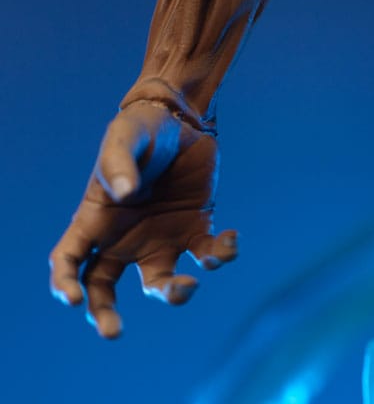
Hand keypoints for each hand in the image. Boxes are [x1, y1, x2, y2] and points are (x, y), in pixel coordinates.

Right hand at [49, 100, 237, 337]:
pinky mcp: (197, 227)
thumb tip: (123, 192)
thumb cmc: (142, 129)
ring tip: (188, 285)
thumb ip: (119, 163)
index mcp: (97, 219)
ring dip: (174, 292)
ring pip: (161, 282)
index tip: (75, 298)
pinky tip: (231, 240)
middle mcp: (126, 236)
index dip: (65, 283)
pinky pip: (207, 253)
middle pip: (104, 287)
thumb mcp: (125, 138)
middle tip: (113, 331)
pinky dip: (220, 255)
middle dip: (104, 314)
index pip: (70, 260)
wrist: (181, 119)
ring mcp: (162, 235)